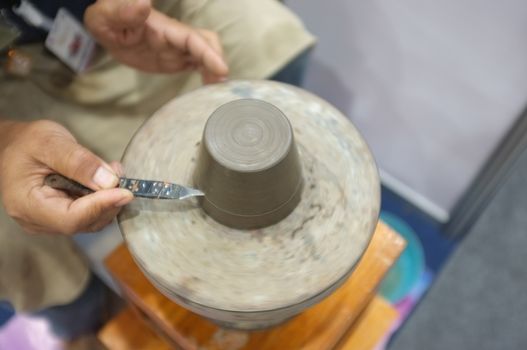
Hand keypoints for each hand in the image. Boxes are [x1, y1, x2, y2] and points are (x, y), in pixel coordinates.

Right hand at [0, 120, 132, 234]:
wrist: (14, 146)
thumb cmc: (26, 142)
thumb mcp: (49, 142)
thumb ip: (78, 161)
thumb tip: (109, 181)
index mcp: (27, 205)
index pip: (70, 219)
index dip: (100, 206)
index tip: (125, 191)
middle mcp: (37, 221)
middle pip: (84, 223)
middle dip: (108, 201)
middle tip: (120, 174)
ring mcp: (50, 221)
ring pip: (91, 221)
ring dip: (109, 200)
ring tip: (113, 171)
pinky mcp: (63, 216)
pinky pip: (90, 214)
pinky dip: (104, 199)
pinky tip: (106, 179)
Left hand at [84, 0, 228, 83]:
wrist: (107, 28)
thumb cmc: (106, 19)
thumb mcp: (106, 16)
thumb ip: (123, 12)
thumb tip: (143, 3)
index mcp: (163, 28)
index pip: (192, 38)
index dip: (209, 53)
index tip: (222, 69)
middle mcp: (175, 37)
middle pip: (207, 43)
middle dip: (217, 61)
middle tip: (220, 85)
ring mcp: (177, 48)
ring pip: (205, 54)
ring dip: (215, 69)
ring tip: (216, 91)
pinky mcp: (176, 59)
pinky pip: (197, 64)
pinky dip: (207, 74)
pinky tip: (207, 88)